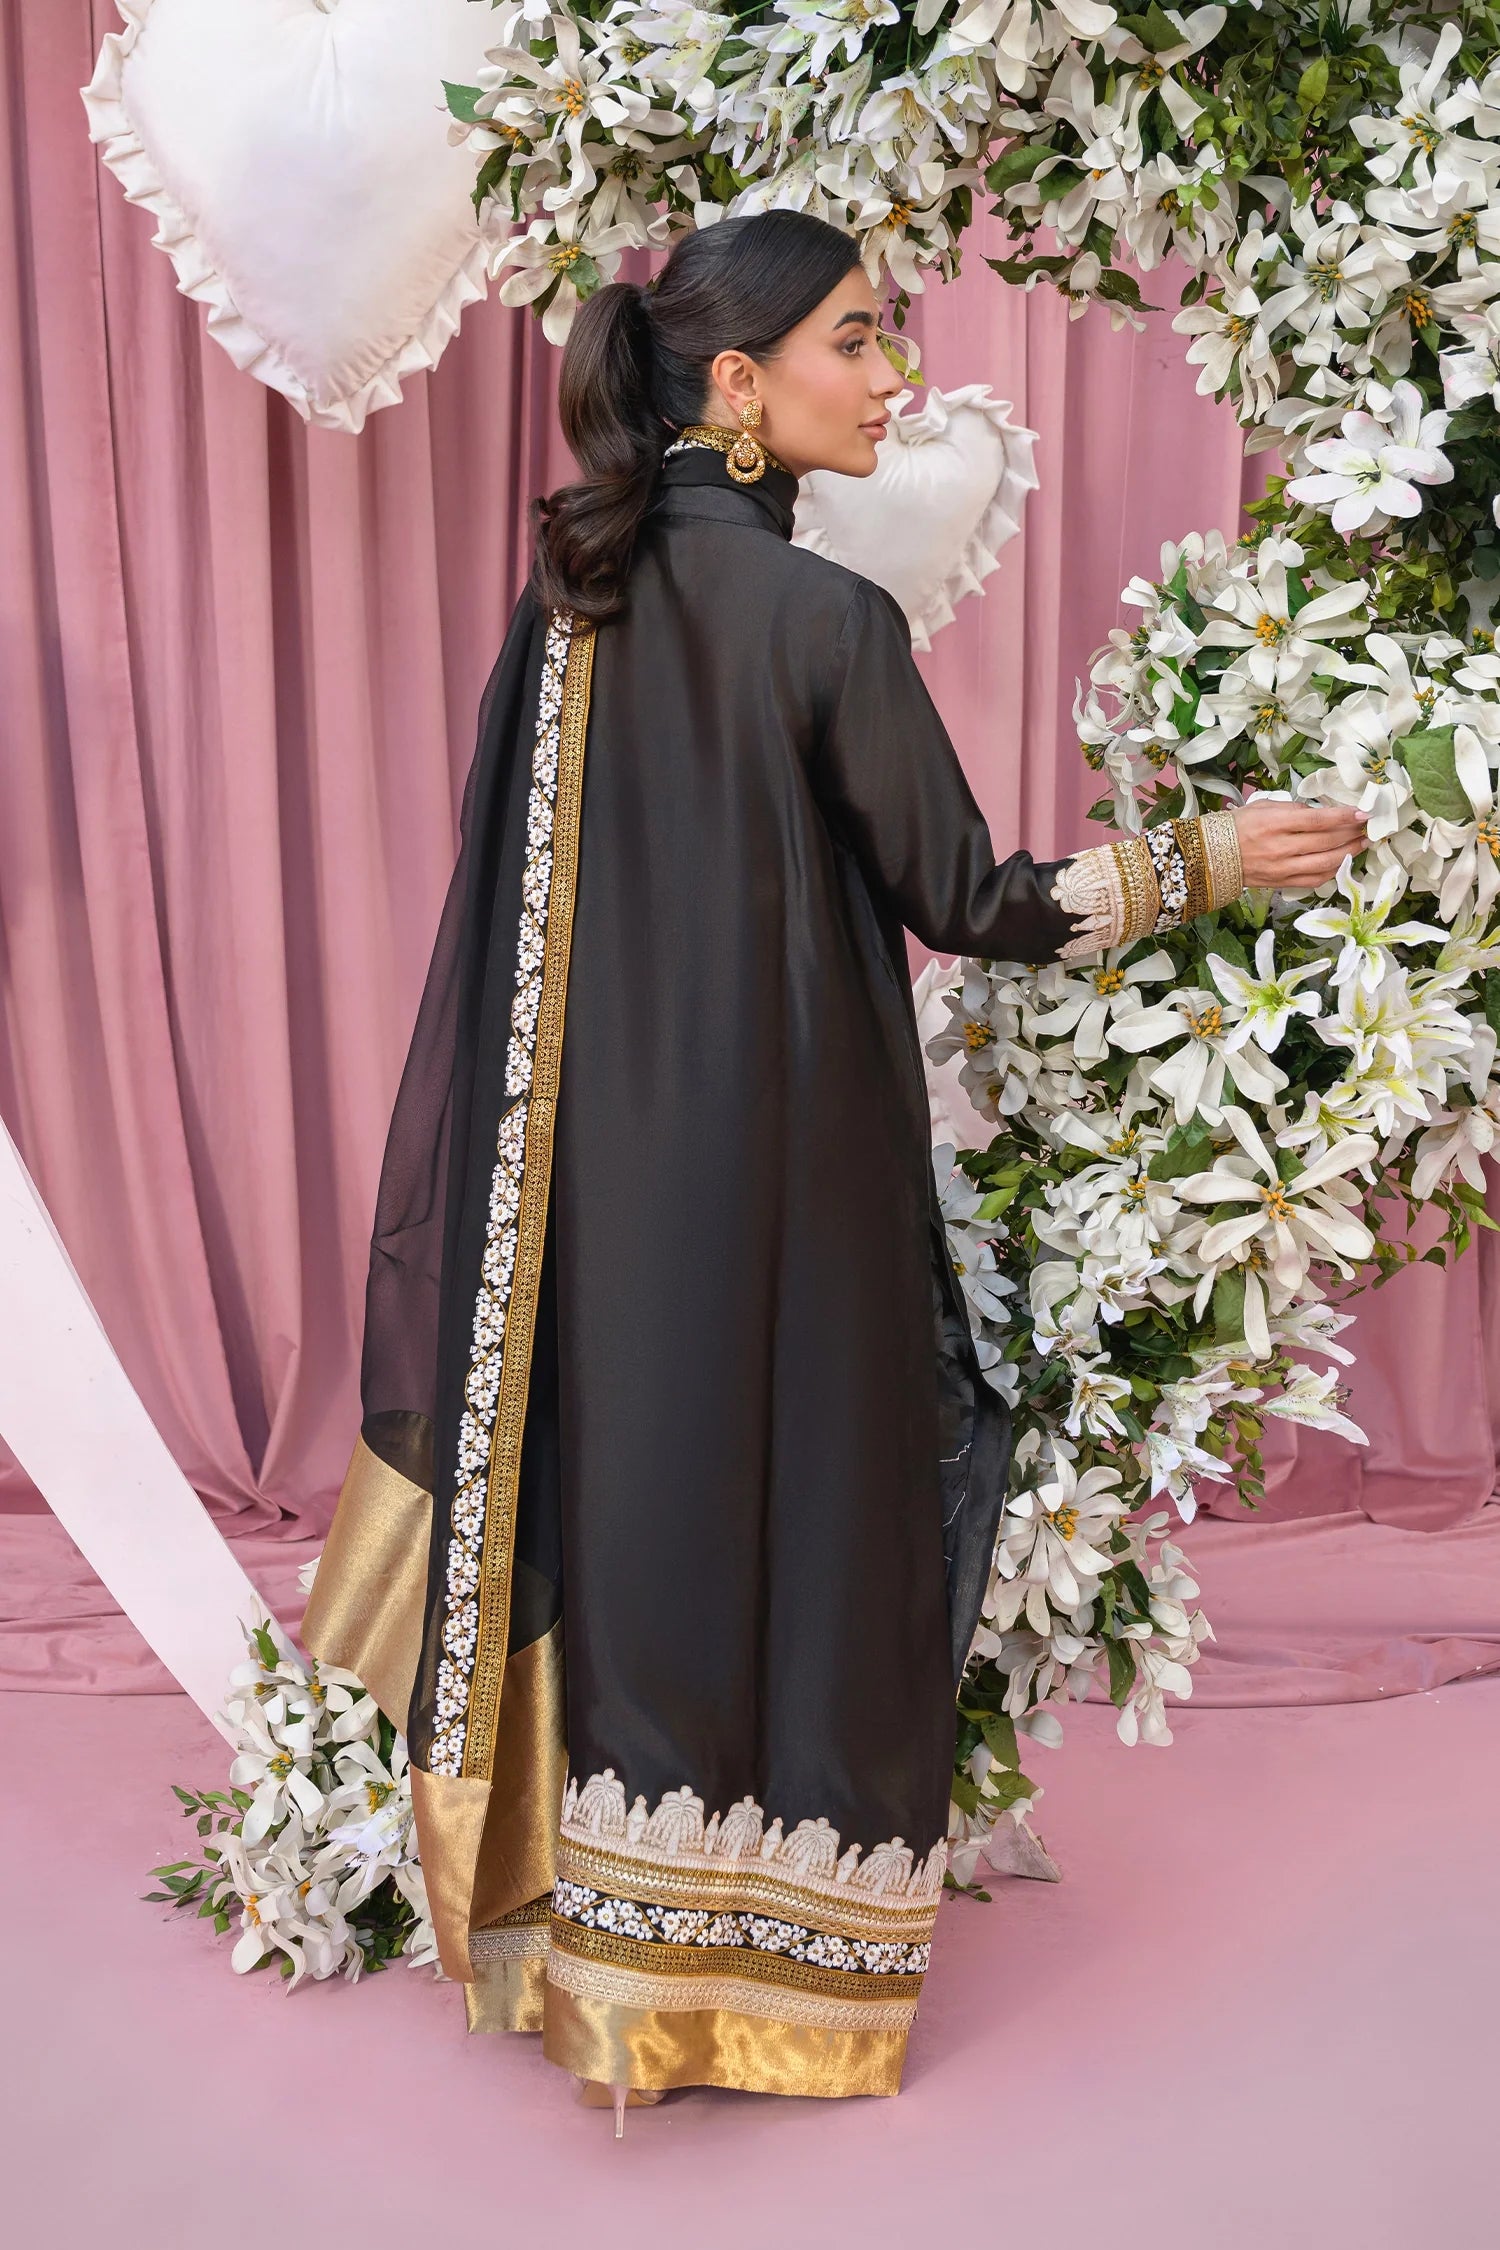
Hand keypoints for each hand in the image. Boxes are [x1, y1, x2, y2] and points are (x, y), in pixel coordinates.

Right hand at [1232, 797, 1367, 891]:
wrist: (1211, 857)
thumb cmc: (1238, 826)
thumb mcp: (1263, 806)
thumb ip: (1294, 809)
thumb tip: (1322, 814)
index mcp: (1275, 823)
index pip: (1318, 820)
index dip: (1345, 818)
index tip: (1364, 814)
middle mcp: (1281, 847)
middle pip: (1327, 841)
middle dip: (1353, 833)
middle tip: (1369, 827)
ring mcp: (1282, 868)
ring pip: (1326, 863)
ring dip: (1350, 853)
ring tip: (1363, 844)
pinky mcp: (1282, 883)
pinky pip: (1314, 880)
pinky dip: (1333, 871)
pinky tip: (1344, 861)